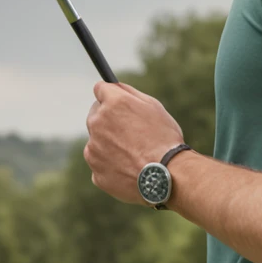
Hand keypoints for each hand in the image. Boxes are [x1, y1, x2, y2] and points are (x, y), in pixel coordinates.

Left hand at [84, 81, 185, 203]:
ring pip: (97, 141)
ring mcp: (94, 149)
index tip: (115, 102)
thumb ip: (130, 93)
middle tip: (129, 131)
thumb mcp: (154, 107)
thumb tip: (114, 87)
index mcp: (112, 104)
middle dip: (109, 120)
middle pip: (96, 115)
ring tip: (134, 154)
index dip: (110, 96)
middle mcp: (97, 123)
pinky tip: (130, 168)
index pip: (100, 89)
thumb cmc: (164, 139)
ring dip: (109, 144)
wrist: (168, 176)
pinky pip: (101, 164)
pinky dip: (111, 165)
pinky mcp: (96, 172)